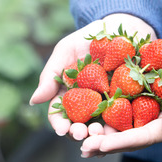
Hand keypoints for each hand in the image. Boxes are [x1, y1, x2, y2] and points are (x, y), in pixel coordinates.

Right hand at [29, 13, 156, 135]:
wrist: (119, 28)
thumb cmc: (87, 38)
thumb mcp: (65, 51)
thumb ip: (50, 75)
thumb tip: (34, 101)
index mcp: (69, 94)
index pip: (60, 114)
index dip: (60, 124)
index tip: (62, 129)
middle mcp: (87, 103)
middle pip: (80, 124)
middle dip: (79, 132)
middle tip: (82, 134)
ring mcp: (108, 103)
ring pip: (102, 125)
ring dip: (100, 134)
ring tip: (101, 133)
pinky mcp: (128, 100)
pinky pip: (125, 117)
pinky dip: (121, 126)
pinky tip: (120, 130)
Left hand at [79, 34, 161, 157]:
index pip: (146, 137)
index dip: (123, 141)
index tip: (101, 144)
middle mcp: (159, 121)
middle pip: (131, 138)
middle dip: (107, 144)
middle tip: (84, 148)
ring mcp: (149, 110)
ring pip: (123, 127)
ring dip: (103, 134)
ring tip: (80, 139)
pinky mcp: (140, 98)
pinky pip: (121, 109)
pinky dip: (105, 115)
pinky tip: (87, 117)